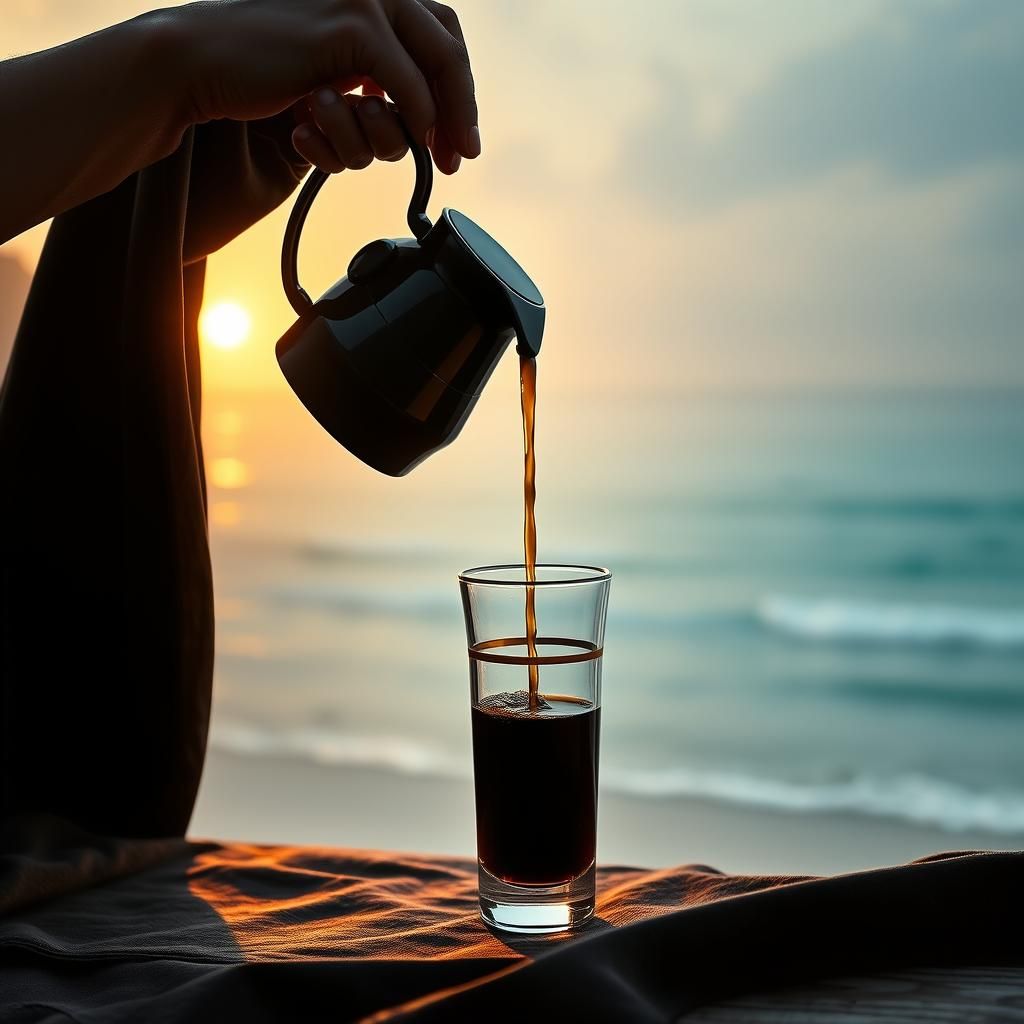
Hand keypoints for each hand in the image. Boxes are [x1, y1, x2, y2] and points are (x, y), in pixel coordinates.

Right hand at [172, 0, 478, 174]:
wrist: (206, 63)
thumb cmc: (264, 72)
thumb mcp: (335, 71)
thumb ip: (376, 77)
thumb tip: (424, 114)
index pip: (443, 36)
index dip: (458, 90)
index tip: (458, 138)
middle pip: (450, 51)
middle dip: (459, 112)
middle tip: (460, 158)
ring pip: (436, 73)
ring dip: (419, 128)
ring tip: (385, 148)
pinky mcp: (353, 26)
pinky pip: (409, 88)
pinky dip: (410, 120)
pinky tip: (389, 138)